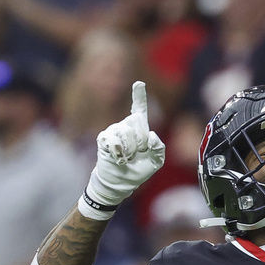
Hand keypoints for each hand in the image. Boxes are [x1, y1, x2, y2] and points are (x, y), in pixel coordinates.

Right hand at [86, 81, 165, 207]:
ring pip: (128, 133)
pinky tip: (119, 159)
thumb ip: (159, 148)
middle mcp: (126, 125)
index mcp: (139, 129)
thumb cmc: (138, 170)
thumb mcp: (156, 161)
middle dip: (141, 142)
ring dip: (130, 150)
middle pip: (138, 123)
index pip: (139, 109)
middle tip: (136, 154)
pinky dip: (120, 153)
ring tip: (127, 158)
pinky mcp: (104, 138)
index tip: (139, 82)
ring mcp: (114, 130)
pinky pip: (116, 141)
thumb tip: (152, 135)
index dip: (139, 96)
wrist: (120, 182)